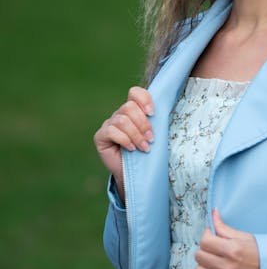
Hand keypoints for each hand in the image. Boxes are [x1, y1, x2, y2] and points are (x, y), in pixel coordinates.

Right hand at [93, 86, 153, 201]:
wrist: (134, 176)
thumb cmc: (146, 154)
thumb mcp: (153, 136)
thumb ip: (156, 122)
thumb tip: (165, 110)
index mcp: (133, 110)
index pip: (135, 93)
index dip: (144, 99)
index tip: (153, 113)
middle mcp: (119, 115)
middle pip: (129, 107)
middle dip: (143, 124)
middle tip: (151, 139)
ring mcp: (108, 124)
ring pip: (122, 120)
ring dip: (136, 135)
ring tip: (145, 148)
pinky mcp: (100, 136)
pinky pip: (111, 131)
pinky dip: (125, 140)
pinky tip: (132, 149)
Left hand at [195, 209, 259, 268]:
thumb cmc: (260, 253)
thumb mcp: (244, 237)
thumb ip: (224, 227)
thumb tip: (213, 213)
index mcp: (232, 249)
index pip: (204, 241)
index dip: (207, 237)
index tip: (213, 237)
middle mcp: (228, 267)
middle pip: (199, 256)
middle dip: (205, 250)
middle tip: (214, 250)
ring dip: (204, 266)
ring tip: (214, 264)